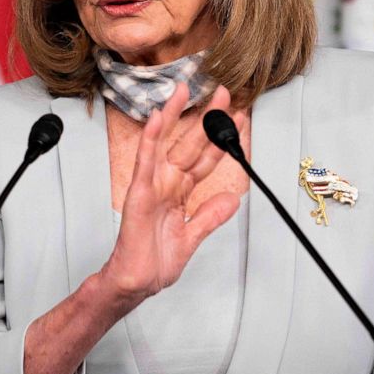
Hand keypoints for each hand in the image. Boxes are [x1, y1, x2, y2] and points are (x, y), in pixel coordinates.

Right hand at [101, 84, 241, 299]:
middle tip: (223, 92)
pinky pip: (146, 161)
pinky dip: (151, 138)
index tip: (238, 118)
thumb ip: (210, 216)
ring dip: (175, 115)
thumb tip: (232, 199)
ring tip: (185, 90)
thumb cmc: (154, 263)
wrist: (135, 284)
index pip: (206, 159)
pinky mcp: (138, 193)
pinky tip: (158, 117)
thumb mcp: (192, 238)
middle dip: (207, 118)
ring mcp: (152, 185)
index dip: (221, 139)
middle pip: (191, 144)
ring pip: (166, 143)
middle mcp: (167, 183)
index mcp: (180, 192)